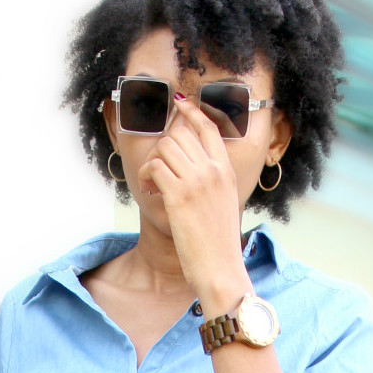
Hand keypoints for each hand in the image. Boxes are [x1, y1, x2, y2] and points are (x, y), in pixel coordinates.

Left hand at [141, 96, 250, 310]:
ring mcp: (196, 181)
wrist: (221, 268)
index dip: (191, 112)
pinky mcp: (179, 195)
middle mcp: (213, 170)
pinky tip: (149, 189)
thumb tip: (194, 173)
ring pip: (164, 146)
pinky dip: (146, 175)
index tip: (180, 104)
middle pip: (180, 134)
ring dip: (152, 162)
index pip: (208, 127)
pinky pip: (154, 166)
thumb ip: (213, 183)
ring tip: (152, 182)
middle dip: (163, 147)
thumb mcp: (225, 204)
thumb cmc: (220, 245)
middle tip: (158, 169)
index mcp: (226, 170)